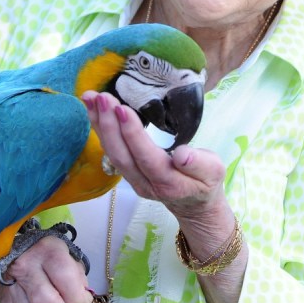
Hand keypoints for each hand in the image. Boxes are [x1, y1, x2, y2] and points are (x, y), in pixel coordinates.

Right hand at [0, 235, 92, 302]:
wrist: (15, 253)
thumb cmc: (48, 257)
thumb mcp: (67, 258)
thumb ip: (78, 280)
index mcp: (48, 251)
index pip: (64, 276)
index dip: (77, 298)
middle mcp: (26, 265)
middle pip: (45, 300)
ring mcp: (12, 284)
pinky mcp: (4, 300)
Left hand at [81, 91, 226, 220]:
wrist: (194, 205)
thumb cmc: (205, 182)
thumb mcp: (214, 172)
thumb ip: (199, 164)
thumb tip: (182, 154)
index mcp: (169, 182)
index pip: (146, 157)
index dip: (132, 134)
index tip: (121, 109)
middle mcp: (145, 183)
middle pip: (121, 155)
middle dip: (108, 125)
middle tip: (101, 97)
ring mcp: (133, 179)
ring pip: (111, 152)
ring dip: (99, 124)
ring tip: (90, 98)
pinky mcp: (127, 172)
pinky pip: (110, 150)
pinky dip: (100, 129)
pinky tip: (93, 110)